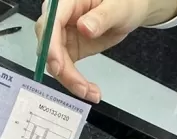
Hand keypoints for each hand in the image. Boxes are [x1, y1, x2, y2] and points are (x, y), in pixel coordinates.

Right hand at [34, 0, 156, 102]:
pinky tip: (89, 91)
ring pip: (55, 62)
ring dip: (70, 81)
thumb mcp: (118, 7)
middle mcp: (59, 19)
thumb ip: (102, 17)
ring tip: (90, 92)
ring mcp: (61, 36)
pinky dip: (75, 82)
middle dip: (61, 69)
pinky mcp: (67, 50)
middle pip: (48, 46)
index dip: (50, 45)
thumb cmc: (124, 2)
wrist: (128, 11)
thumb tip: (85, 28)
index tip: (58, 66)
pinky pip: (64, 69)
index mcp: (67, 2)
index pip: (51, 23)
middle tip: (79, 86)